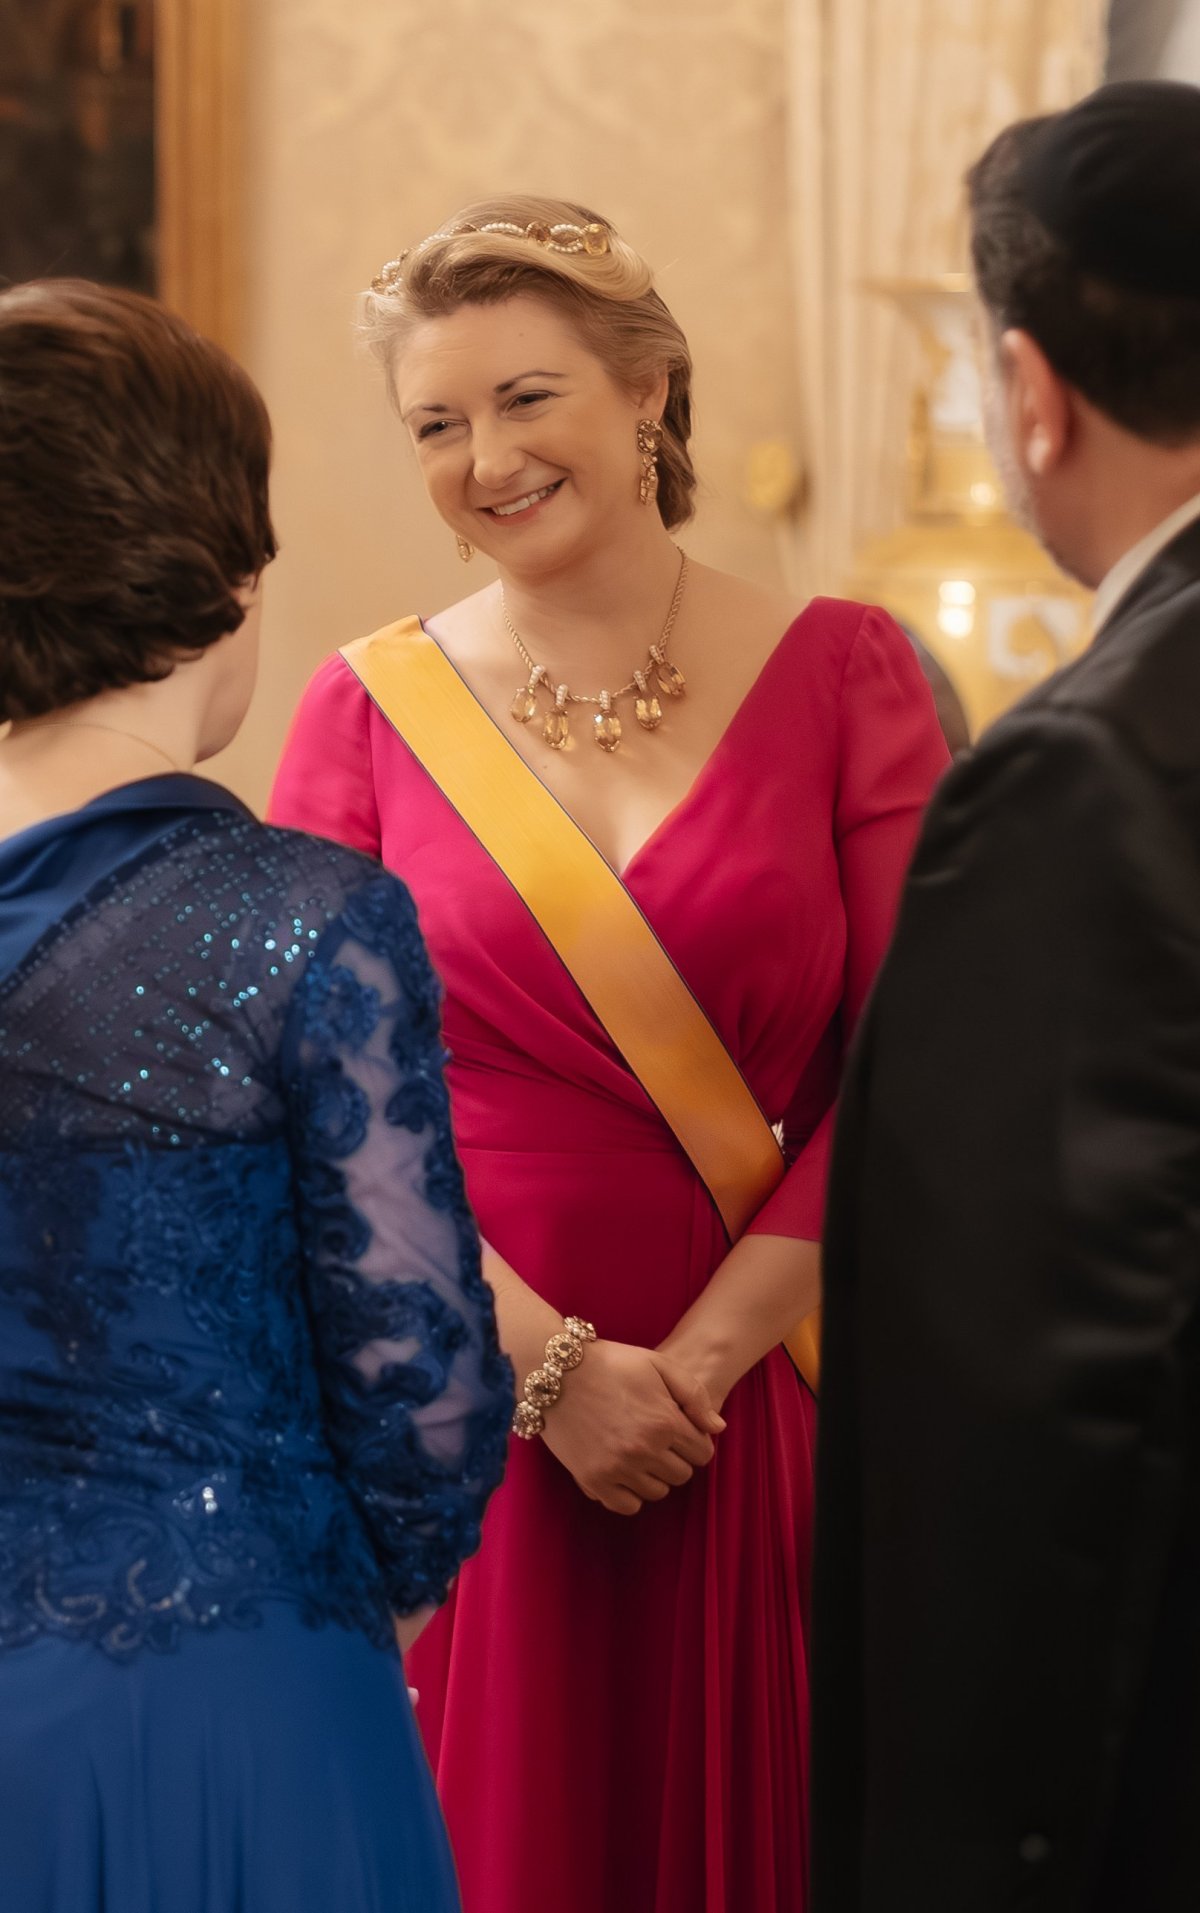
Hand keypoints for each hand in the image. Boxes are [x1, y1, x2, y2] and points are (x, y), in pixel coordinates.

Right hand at [540, 1338, 724, 1516]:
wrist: (555, 1371)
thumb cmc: (610, 1362)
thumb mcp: (658, 1364)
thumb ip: (694, 1395)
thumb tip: (717, 1428)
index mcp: (665, 1422)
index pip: (702, 1453)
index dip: (694, 1440)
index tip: (679, 1430)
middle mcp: (645, 1450)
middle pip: (682, 1475)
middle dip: (676, 1457)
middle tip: (657, 1438)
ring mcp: (618, 1469)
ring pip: (657, 1492)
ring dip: (654, 1475)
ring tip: (638, 1451)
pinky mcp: (593, 1480)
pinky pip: (627, 1505)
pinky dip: (630, 1493)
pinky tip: (623, 1470)